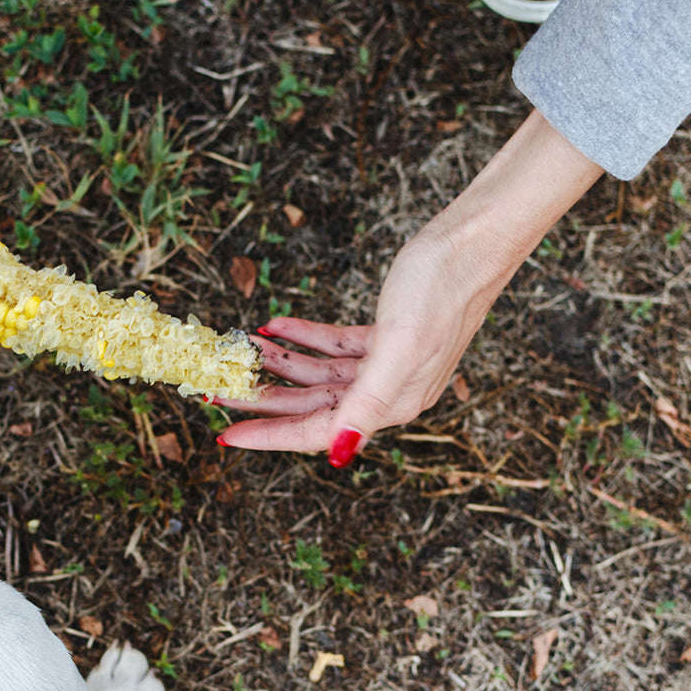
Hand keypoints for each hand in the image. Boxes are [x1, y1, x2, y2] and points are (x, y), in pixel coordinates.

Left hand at [215, 110, 604, 465]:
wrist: (474, 239)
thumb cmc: (442, 288)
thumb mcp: (401, 346)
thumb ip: (367, 403)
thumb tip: (339, 450)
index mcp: (393, 402)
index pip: (317, 431)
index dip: (269, 434)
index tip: (224, 434)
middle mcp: (390, 391)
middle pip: (311, 406)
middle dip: (263, 399)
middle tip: (216, 390)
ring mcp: (388, 364)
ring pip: (319, 376)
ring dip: (280, 363)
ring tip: (241, 349)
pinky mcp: (386, 336)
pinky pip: (334, 347)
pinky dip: (304, 338)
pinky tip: (276, 326)